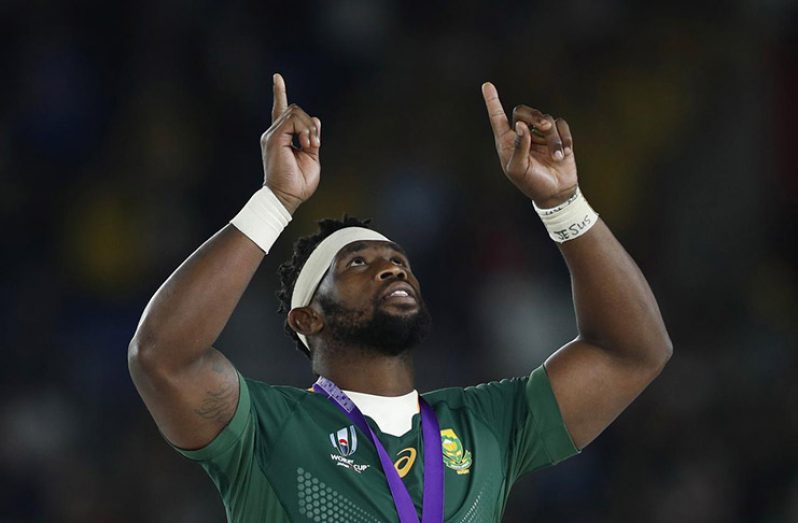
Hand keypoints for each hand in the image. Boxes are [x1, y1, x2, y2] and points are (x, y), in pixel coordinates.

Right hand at [261, 73, 321, 213]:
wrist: (286, 197)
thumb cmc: (298, 183)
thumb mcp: (311, 157)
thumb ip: (312, 137)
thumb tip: (316, 120)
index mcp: (281, 138)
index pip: (280, 111)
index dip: (279, 93)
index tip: (277, 77)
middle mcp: (274, 134)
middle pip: (295, 110)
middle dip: (310, 125)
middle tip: (314, 145)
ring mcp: (272, 135)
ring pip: (295, 112)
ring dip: (309, 128)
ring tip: (310, 146)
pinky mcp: (274, 137)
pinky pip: (292, 118)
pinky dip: (304, 129)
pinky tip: (306, 144)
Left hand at [481, 82, 577, 207]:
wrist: (556, 193)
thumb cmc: (532, 184)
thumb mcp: (519, 170)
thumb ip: (518, 147)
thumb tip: (520, 125)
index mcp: (507, 142)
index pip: (497, 118)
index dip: (492, 101)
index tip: (487, 85)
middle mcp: (522, 134)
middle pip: (522, 111)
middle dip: (534, 116)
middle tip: (543, 126)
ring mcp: (540, 134)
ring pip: (546, 119)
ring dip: (553, 138)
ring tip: (557, 156)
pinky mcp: (558, 136)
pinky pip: (562, 125)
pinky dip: (564, 139)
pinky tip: (564, 154)